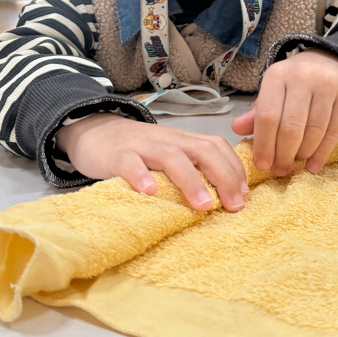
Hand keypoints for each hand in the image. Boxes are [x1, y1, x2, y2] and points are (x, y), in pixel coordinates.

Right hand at [55, 115, 248, 211]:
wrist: (93, 131)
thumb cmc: (138, 149)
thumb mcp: (169, 152)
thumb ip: (192, 166)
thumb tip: (225, 194)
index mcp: (183, 140)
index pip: (217, 146)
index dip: (234, 169)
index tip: (244, 195)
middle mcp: (168, 140)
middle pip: (203, 150)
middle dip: (223, 176)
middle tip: (233, 205)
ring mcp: (142, 146)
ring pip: (171, 156)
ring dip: (191, 181)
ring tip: (204, 205)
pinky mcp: (117, 155)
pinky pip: (130, 163)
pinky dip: (141, 176)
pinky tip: (150, 192)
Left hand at [231, 49, 337, 175]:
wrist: (331, 61)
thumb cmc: (295, 82)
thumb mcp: (273, 91)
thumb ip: (256, 112)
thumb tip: (236, 129)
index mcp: (278, 75)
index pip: (268, 116)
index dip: (264, 144)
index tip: (262, 164)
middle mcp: (303, 78)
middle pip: (291, 127)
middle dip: (283, 155)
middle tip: (279, 170)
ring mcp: (328, 87)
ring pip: (313, 132)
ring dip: (301, 155)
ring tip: (294, 164)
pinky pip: (334, 133)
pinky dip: (322, 154)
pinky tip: (313, 165)